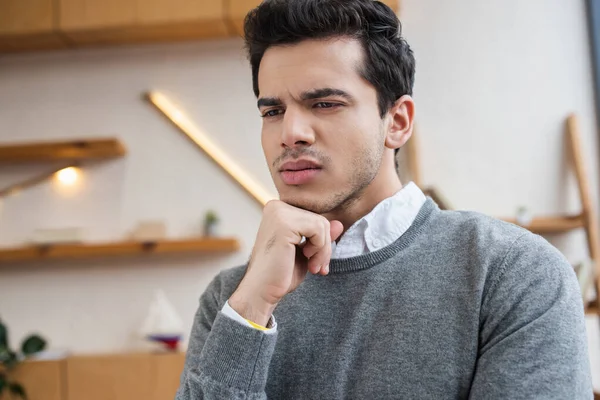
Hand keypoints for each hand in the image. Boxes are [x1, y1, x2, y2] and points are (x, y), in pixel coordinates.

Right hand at [229, 200, 343, 325]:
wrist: (262, 291)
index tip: (316, 261)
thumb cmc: (280, 274)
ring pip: (322, 225)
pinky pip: (319, 229)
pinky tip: (307, 260)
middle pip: (320, 220)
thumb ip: (321, 236)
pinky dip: (320, 249)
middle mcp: (277, 206)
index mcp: (279, 210)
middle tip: (315, 267)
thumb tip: (339, 223)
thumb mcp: (307, 252)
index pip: (314, 217)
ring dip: (323, 250)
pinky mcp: (284, 223)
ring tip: (312, 266)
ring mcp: (279, 213)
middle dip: (324, 247)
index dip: (320, 241)